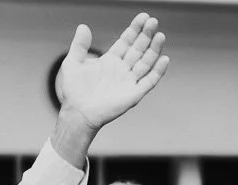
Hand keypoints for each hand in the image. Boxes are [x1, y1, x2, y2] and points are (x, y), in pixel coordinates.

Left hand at [57, 13, 169, 131]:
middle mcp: (122, 70)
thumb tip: (84, 26)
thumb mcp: (73, 62)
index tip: (143, 17)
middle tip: (153, 21)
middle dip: (146, 35)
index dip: (135, 29)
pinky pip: (149, 81)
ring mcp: (129, 82)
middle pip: (138, 49)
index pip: (126, 41)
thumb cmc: (74, 91)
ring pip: (146, 62)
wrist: (78, 112)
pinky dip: (157, 71)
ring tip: (160, 35)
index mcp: (110, 61)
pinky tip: (164, 59)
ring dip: (154, 49)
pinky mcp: (134, 94)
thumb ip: (79, 45)